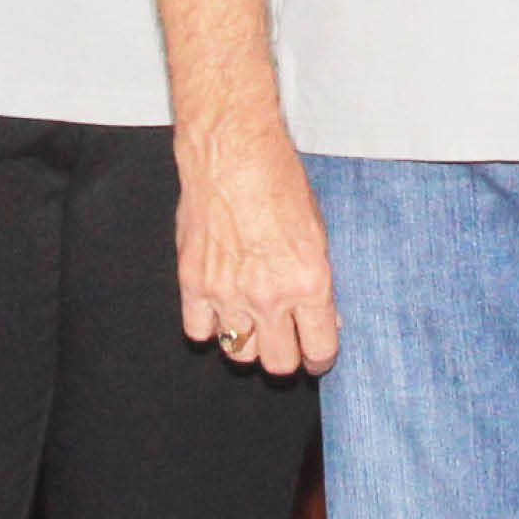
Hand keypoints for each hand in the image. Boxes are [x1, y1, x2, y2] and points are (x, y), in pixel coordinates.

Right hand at [175, 132, 339, 375]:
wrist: (232, 155)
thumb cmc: (278, 183)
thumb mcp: (318, 232)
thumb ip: (318, 282)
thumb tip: (325, 318)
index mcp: (309, 283)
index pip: (318, 349)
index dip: (319, 357)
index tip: (316, 355)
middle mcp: (269, 295)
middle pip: (278, 363)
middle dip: (286, 355)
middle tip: (285, 340)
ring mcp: (227, 293)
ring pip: (238, 353)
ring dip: (248, 342)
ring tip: (252, 321)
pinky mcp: (193, 284)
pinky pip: (199, 331)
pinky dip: (210, 325)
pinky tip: (220, 308)